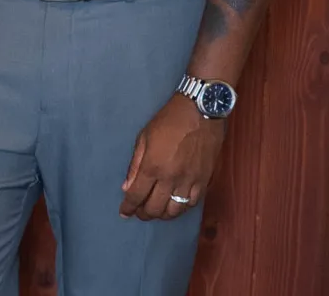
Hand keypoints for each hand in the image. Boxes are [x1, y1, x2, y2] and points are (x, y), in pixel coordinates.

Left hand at [119, 94, 225, 219]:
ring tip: (156, 211)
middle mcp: (170, 178)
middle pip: (155, 208)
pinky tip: (175, 205)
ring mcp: (189, 182)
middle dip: (144, 214)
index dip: (128, 207)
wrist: (201, 113)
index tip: (124, 213)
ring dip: (163, 215)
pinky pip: (192, 204)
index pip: (136, 195)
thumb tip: (127, 187)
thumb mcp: (144, 137)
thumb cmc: (168, 121)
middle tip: (139, 212)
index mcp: (152, 166)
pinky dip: (181, 208)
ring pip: (175, 211)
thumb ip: (135, 165)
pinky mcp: (204, 181)